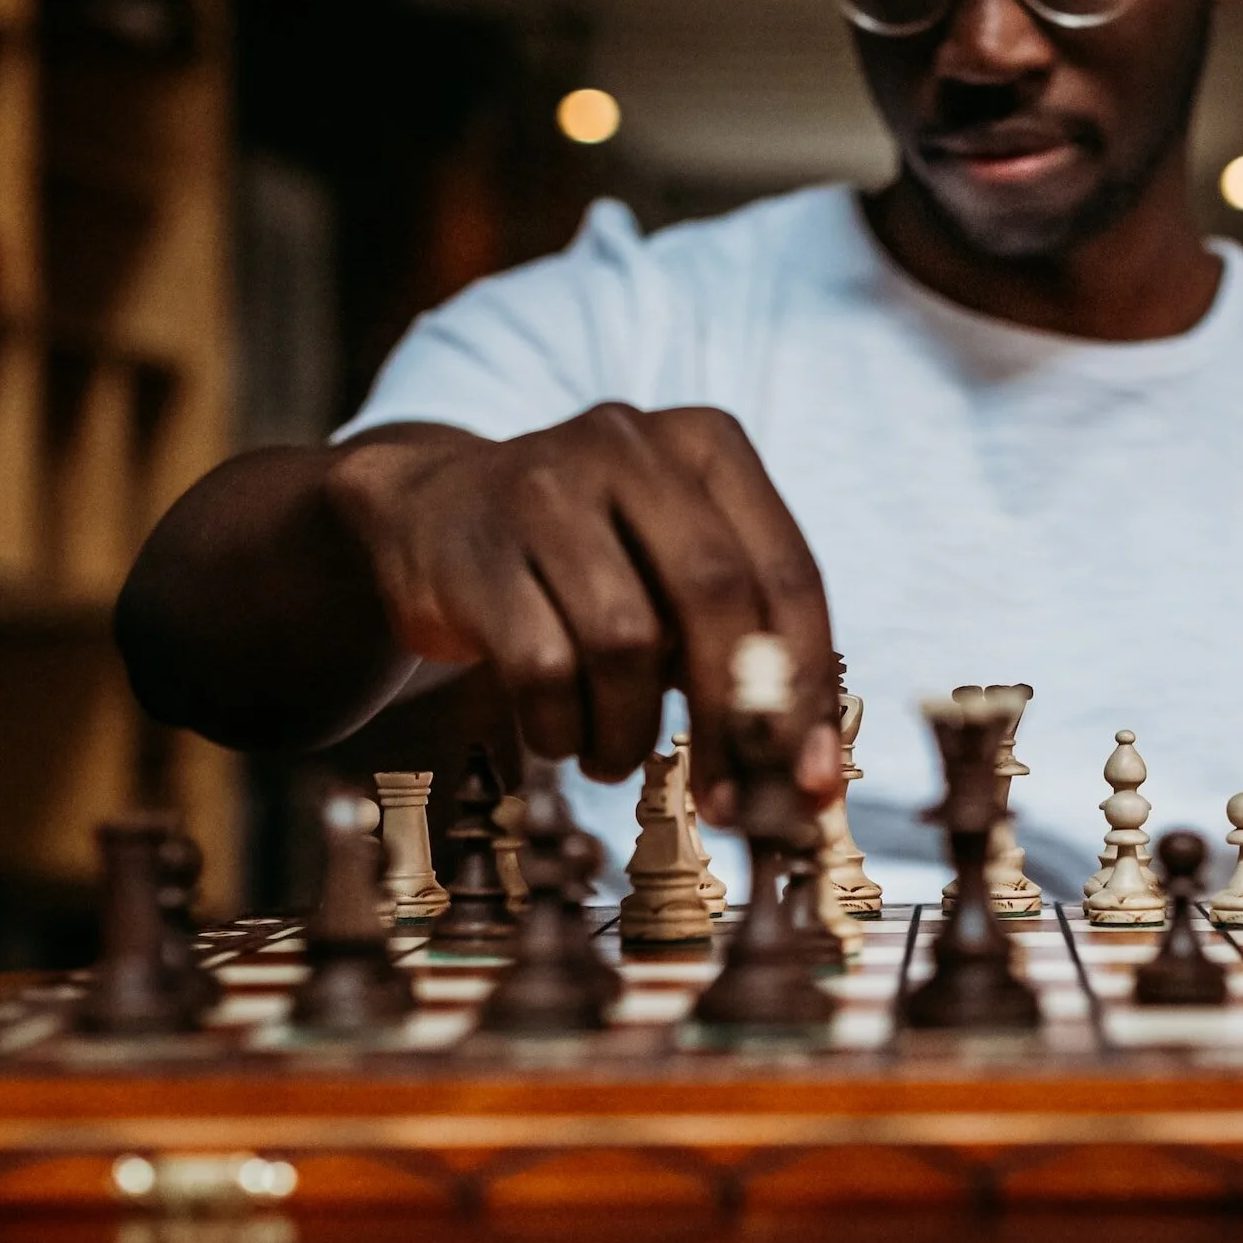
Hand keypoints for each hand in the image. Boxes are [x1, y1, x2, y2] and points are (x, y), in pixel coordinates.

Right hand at [323, 408, 840, 812]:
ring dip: (629, 729)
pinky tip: (561, 735)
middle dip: (732, 716)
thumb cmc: (587, 559)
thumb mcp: (671, 568)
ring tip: (614, 754)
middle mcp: (629, 445)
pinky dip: (562, 728)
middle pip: (715, 596)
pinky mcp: (476, 550)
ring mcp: (544, 487)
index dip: (808, 686)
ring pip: (625, 640)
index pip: (788, 571)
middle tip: (728, 798)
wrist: (430, 514)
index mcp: (705, 443)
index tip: (812, 777)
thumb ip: (741, 642)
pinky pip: (542, 667)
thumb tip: (805, 769)